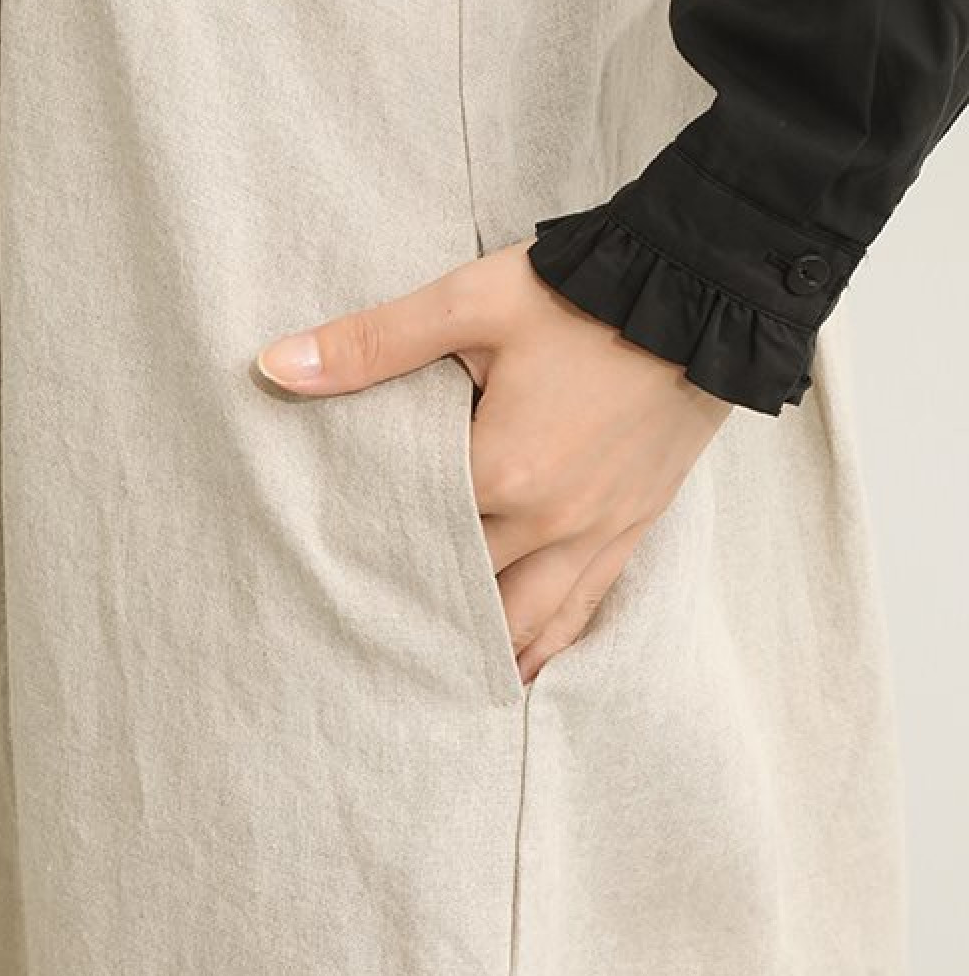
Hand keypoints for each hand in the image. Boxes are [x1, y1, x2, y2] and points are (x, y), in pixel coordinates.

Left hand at [254, 237, 733, 684]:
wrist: (701, 289)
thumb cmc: (580, 294)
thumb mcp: (468, 304)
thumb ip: (371, 344)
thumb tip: (274, 365)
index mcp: (499, 473)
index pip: (412, 537)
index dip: (370, 556)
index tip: (330, 584)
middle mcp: (550, 521)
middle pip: (466, 591)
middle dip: (421, 616)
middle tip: (368, 649)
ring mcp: (599, 530)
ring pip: (530, 621)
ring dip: (485, 652)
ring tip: (440, 686)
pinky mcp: (636, 524)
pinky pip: (587, 607)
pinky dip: (551, 644)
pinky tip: (528, 671)